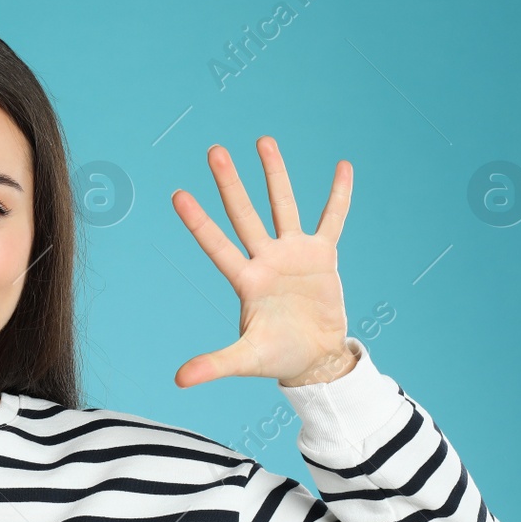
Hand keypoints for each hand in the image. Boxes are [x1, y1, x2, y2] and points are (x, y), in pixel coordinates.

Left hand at [170, 137, 354, 388]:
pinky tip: (342, 166)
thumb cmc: (277, 357)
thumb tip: (178, 381)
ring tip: (263, 140)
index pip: (216, 245)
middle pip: (244, 214)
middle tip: (214, 151)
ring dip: (274, 174)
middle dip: (230, 183)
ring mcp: (294, 253)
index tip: (178, 194)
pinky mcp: (322, 255)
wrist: (314, 357)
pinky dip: (339, 195)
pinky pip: (332, 218)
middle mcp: (266, 259)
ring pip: (282, 205)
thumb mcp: (246, 359)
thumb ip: (214, 363)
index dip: (198, 221)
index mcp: (246, 280)